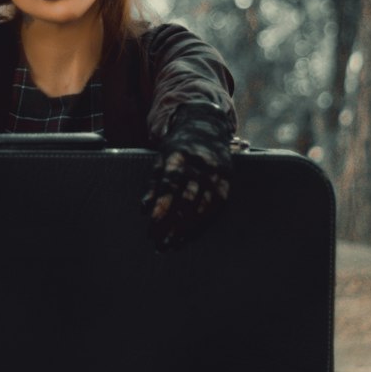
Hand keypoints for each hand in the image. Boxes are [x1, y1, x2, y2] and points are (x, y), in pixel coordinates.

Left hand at [142, 107, 232, 251]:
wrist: (208, 127)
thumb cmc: (178, 147)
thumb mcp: (161, 158)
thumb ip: (153, 183)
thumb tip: (144, 209)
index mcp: (179, 157)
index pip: (169, 186)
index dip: (161, 207)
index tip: (152, 226)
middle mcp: (199, 165)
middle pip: (186, 200)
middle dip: (172, 224)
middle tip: (159, 243)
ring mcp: (215, 174)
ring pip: (202, 208)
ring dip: (186, 229)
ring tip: (172, 244)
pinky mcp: (226, 181)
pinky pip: (215, 208)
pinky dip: (201, 225)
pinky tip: (189, 236)